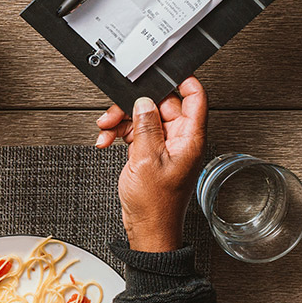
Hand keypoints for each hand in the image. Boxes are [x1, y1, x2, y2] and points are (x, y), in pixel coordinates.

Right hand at [96, 77, 207, 251]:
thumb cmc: (155, 205)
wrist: (147, 230)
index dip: (181, 81)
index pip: (195, 97)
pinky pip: (136, 133)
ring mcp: (165, 146)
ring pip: (144, 117)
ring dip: (122, 120)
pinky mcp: (151, 153)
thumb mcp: (146, 160)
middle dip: (135, 106)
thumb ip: (146, 126)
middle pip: (161, 105)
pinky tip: (107, 141)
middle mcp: (180, 139)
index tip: (162, 73)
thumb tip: (145, 102)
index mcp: (189, 138)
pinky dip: (120, 134)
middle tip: (115, 113)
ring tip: (106, 129)